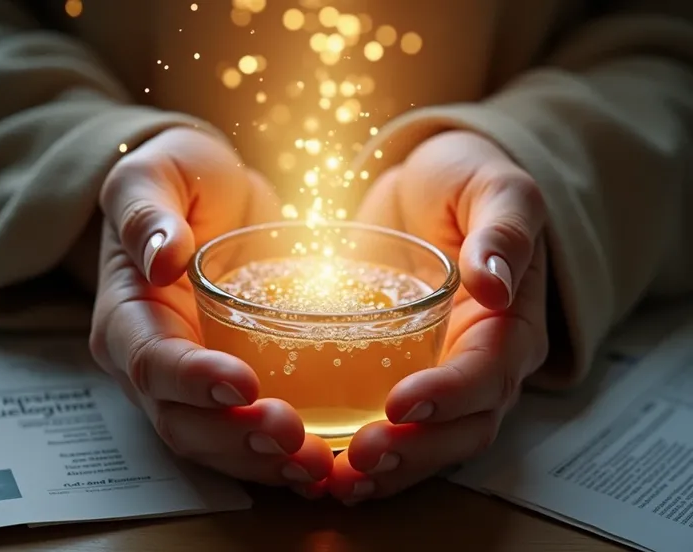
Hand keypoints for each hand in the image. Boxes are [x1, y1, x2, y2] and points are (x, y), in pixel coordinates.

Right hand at [89, 128, 332, 488]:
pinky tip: (325, 463)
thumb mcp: (153, 174)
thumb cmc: (178, 180)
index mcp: (128, 316)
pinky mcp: (230, 386)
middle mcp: (153, 363)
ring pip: (215, 443)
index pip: (151, 361)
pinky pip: (247, 433)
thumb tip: (161, 258)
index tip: (243, 383)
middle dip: (234, 438)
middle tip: (292, 438)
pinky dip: (280, 457)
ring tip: (317, 467)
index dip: (193, 380)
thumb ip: (146, 211)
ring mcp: (192, 383)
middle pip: (182, 421)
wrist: (208, 197)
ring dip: (263, 462)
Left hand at [328, 131, 548, 502]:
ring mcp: (446, 374)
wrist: (428, 183)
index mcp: (512, 322)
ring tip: (341, 482)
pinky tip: (331, 467)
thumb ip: (503, 230)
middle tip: (361, 459)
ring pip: (433, 442)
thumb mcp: (495, 187)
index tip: (400, 403)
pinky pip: (399, 427)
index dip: (451, 394)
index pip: (490, 372)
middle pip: (465, 427)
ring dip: (392, 468)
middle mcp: (485, 361)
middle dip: (416, 450)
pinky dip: (372, 454)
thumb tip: (495, 282)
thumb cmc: (466, 181)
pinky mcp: (407, 374)